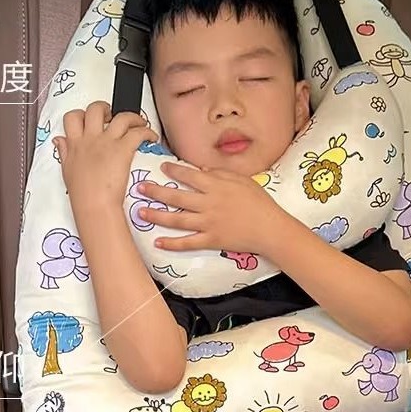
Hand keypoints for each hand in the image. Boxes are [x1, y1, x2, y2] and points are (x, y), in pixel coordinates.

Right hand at [53, 101, 154, 212]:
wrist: (94, 205)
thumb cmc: (82, 194)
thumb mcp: (67, 170)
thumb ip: (64, 152)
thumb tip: (59, 140)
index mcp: (75, 144)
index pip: (72, 117)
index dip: (82, 114)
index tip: (89, 120)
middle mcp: (90, 138)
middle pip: (95, 109)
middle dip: (106, 108)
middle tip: (112, 116)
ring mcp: (107, 142)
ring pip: (121, 116)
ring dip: (132, 117)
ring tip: (138, 123)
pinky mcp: (123, 149)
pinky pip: (138, 132)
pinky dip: (147, 132)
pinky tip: (151, 138)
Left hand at [135, 161, 288, 255]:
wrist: (270, 229)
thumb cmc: (260, 202)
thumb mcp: (243, 180)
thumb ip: (221, 173)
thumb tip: (201, 168)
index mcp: (216, 186)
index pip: (189, 175)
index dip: (173, 170)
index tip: (161, 167)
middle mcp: (208, 204)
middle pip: (177, 197)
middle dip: (156, 191)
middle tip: (140, 188)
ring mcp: (208, 223)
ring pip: (177, 220)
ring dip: (157, 216)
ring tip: (140, 212)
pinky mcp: (210, 240)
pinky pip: (187, 243)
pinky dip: (171, 243)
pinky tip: (157, 241)